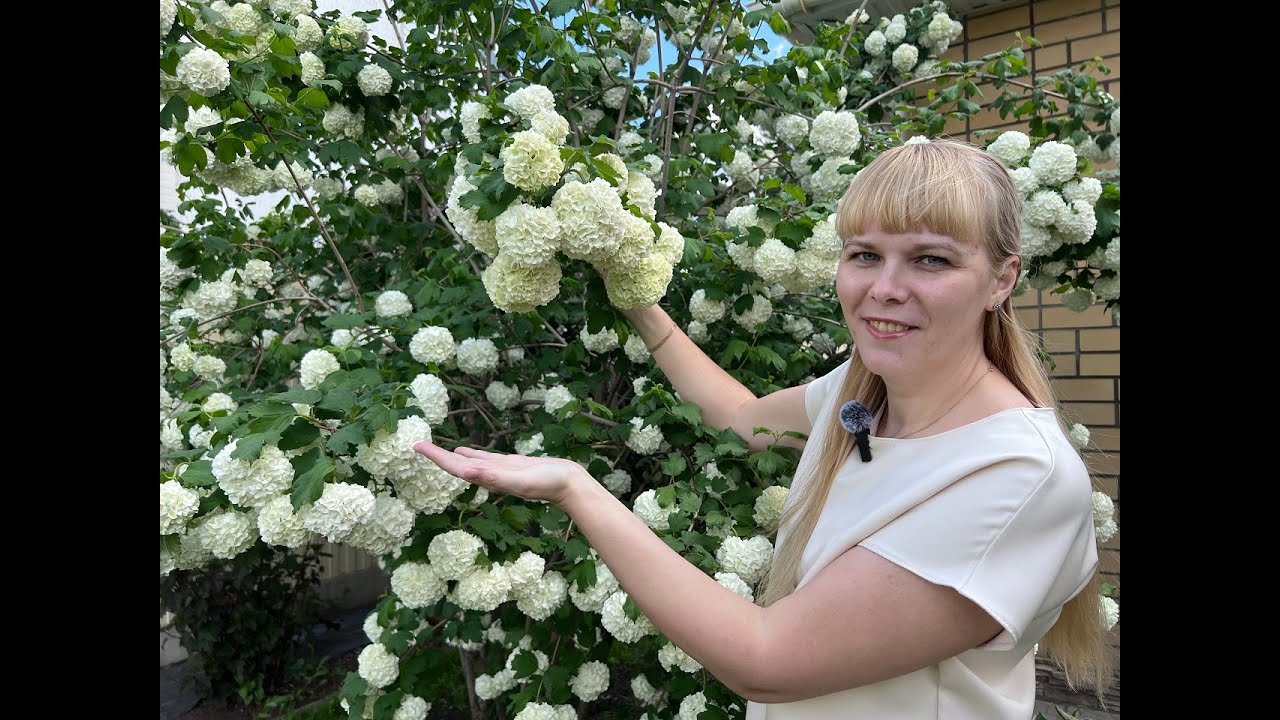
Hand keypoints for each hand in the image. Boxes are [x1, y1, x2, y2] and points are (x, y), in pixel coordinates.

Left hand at [413, 441, 589, 505]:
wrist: (568, 485)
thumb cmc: (547, 483)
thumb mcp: (519, 478)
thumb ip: (494, 476)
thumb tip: (468, 472)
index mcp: (488, 479)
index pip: (456, 468)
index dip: (436, 457)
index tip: (417, 446)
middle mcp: (489, 477)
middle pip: (457, 465)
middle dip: (437, 455)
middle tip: (418, 444)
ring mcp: (499, 471)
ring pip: (468, 462)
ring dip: (451, 456)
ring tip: (434, 448)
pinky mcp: (509, 465)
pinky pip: (483, 458)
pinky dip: (470, 454)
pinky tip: (463, 450)